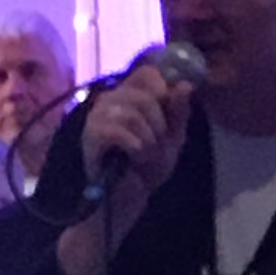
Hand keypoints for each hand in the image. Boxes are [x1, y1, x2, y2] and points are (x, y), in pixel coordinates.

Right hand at [55, 53, 195, 274]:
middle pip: (145, 96)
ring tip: (143, 157)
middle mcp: (110, 100)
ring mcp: (97, 117)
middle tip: (153, 148)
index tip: (166, 118)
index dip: (163, 92)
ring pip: (133, 113)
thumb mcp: (172, 139)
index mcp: (128, 96)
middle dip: (159, 126)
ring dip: (148, 140)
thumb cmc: (146, 169)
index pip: (148, 73)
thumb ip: (178, 112)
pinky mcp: (91, 136)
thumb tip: (184, 84)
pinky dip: (135, 148)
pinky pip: (119, 131)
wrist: (126, 200)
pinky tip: (133, 159)